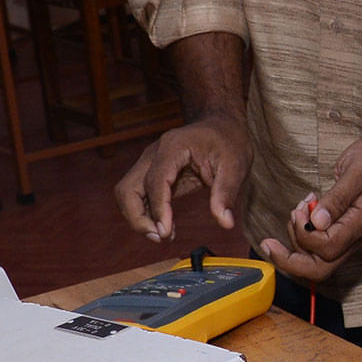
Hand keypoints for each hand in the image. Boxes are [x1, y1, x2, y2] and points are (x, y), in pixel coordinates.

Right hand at [117, 115, 251, 240]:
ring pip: (126, 194)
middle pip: (127, 189)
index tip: (165, 232)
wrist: (221, 124)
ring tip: (163, 235)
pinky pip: (138, 197)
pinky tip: (165, 227)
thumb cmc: (229, 141)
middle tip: (160, 237)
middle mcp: (154, 154)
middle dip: (137, 218)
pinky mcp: (152, 173)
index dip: (158, 209)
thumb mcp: (236, 165)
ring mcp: (149, 163)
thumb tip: (225, 223)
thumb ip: (226, 193)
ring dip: (137, 218)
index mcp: (173, 147)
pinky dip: (146, 214)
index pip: (155, 180)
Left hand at [260, 125, 361, 282]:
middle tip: (269, 244)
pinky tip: (304, 212)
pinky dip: (305, 235)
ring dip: (297, 240)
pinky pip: (322, 247)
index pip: (327, 248)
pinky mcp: (347, 231)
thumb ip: (337, 198)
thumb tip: (316, 223)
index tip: (300, 209)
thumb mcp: (358, 169)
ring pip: (318, 260)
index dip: (304, 235)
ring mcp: (353, 235)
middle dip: (290, 261)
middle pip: (321, 269)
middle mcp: (358, 235)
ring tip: (298, 208)